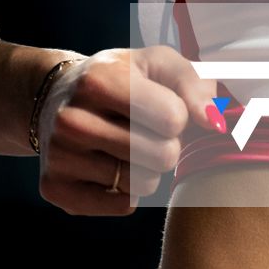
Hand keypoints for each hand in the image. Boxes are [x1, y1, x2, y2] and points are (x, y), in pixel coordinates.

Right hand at [36, 45, 220, 215]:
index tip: (161, 106)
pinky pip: (122, 205)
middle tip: (145, 130)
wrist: (54, 96)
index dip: (178, 115)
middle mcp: (73, 120)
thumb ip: (194, 84)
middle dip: (166, 145)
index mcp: (100, 80)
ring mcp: (60, 156)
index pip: (174, 118)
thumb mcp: (156, 63)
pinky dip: (126, 191)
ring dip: (147, 168)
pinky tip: (110, 165)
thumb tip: (214, 124)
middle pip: (163, 156)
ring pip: (144, 184)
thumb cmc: (119, 78)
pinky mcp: (55, 188)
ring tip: (125, 144)